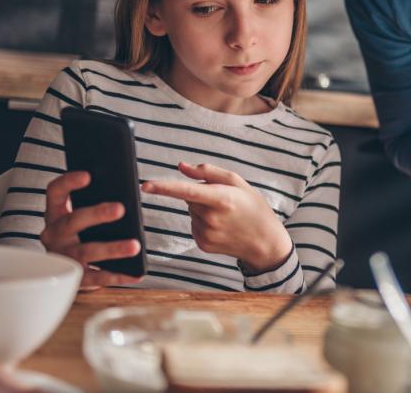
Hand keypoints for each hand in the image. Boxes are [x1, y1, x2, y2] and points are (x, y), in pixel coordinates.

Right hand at [40, 171, 142, 290]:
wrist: (65, 273)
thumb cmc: (82, 235)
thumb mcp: (83, 217)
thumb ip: (96, 203)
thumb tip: (127, 192)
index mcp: (56, 214)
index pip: (55, 192)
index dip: (68, 182)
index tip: (88, 175)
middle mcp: (54, 234)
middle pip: (72, 221)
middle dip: (97, 214)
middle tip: (120, 208)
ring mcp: (62, 257)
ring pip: (85, 251)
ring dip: (112, 248)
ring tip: (135, 245)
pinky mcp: (74, 278)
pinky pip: (96, 277)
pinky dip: (117, 276)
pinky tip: (135, 273)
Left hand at [141, 162, 292, 272]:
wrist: (265, 241)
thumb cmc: (253, 207)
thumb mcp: (238, 183)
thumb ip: (208, 172)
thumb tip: (181, 166)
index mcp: (222, 199)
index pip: (187, 191)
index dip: (164, 187)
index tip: (146, 185)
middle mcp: (211, 218)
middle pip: (189, 198)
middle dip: (200, 194)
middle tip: (223, 200)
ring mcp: (206, 233)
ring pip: (191, 211)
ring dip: (202, 209)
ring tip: (224, 215)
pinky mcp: (202, 244)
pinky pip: (194, 225)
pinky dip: (203, 222)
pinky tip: (221, 226)